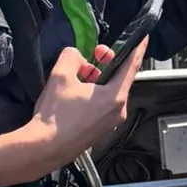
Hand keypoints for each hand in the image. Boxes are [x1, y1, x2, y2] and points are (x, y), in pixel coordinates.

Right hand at [31, 41, 145, 161]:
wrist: (43, 148)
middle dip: (106, 63)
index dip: (138, 48)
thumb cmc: (55, 118)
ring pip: (109, 92)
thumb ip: (72, 56)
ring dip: (97, 80)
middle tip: (94, 54)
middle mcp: (117, 111)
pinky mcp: (100, 130)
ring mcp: (110, 123)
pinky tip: (76, 94)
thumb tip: (77, 57)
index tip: (143, 38)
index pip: (132, 66)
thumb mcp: (60, 75)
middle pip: (118, 78)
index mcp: (114, 97)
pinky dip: (93, 95)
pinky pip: (102, 105)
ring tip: (78, 77)